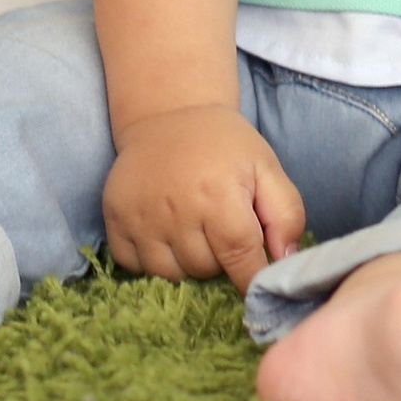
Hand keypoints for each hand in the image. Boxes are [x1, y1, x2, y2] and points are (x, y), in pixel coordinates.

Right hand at [102, 104, 305, 290]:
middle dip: (219, 259)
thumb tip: (285, 261)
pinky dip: (151, 260)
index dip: (251, 278)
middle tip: (219, 229)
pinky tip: (163, 232)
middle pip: (205, 270)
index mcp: (218, 195)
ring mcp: (141, 217)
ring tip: (193, 230)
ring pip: (171, 275)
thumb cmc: (224, 145)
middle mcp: (176, 210)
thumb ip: (286, 214)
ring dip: (186, 263)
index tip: (256, 286)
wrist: (168, 115)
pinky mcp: (115, 219)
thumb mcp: (266, 167)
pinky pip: (135, 266)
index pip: (239, 258)